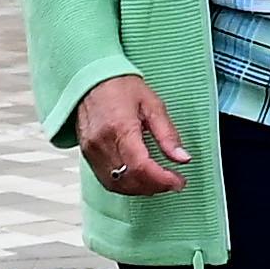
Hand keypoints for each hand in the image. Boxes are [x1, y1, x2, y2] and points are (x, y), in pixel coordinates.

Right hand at [66, 73, 190, 194]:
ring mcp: (92, 151)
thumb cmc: (120, 86)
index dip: (163, 180)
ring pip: (117, 185)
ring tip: (159, 181)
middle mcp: (102, 143)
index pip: (142, 167)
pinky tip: (140, 179)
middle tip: (173, 182)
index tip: (179, 181)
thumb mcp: (152, 104)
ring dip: (141, 189)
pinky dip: (126, 185)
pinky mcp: (87, 155)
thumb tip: (182, 157)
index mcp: (120, 128)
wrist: (91, 79)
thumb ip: (168, 134)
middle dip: (155, 186)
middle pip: (130, 180)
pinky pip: (106, 180)